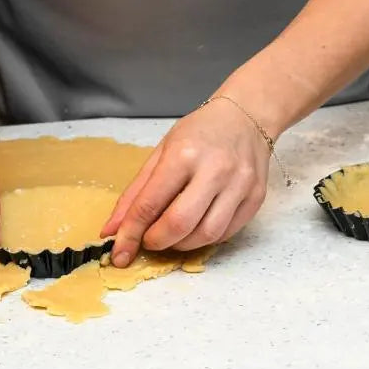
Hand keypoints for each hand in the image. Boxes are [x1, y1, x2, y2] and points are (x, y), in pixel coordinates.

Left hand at [102, 98, 269, 265]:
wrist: (246, 115)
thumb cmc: (201, 131)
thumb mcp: (163, 150)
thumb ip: (137, 192)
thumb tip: (113, 230)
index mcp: (184, 153)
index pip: (151, 203)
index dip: (131, 233)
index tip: (120, 253)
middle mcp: (215, 169)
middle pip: (179, 224)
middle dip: (157, 242)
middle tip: (149, 241)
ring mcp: (240, 184)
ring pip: (206, 235)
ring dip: (182, 245)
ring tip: (173, 234)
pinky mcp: (256, 197)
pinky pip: (227, 232)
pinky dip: (206, 238)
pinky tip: (197, 226)